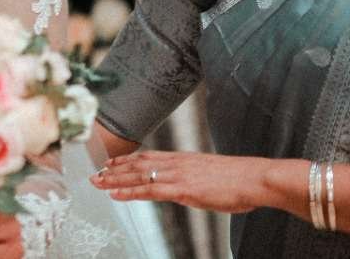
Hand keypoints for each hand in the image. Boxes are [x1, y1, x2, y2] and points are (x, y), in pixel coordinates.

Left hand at [90, 150, 273, 213]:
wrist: (254, 178)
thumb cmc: (239, 179)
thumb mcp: (210, 174)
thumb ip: (194, 178)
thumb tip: (189, 185)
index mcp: (183, 159)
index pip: (148, 156)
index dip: (127, 160)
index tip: (112, 162)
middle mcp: (176, 163)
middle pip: (137, 164)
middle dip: (114, 170)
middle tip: (95, 174)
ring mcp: (178, 175)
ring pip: (138, 176)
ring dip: (115, 180)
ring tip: (98, 183)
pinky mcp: (182, 189)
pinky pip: (149, 191)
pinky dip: (129, 192)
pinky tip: (116, 194)